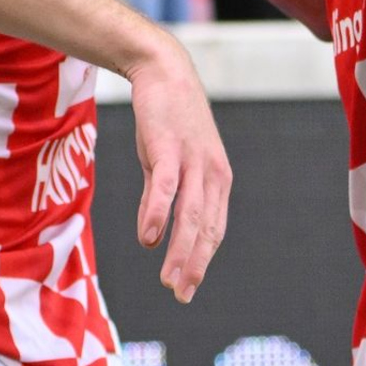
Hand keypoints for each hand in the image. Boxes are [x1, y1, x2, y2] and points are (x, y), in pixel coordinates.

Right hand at [126, 38, 230, 302]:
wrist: (163, 71)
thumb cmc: (168, 117)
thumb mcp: (170, 159)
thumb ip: (166, 193)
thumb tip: (155, 231)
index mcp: (217, 179)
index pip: (214, 230)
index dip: (201, 261)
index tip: (187, 287)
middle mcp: (212, 174)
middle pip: (206, 229)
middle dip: (193, 266)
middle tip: (180, 294)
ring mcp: (192, 161)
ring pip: (190, 215)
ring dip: (180, 251)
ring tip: (169, 279)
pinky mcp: (169, 147)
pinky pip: (165, 187)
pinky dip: (157, 214)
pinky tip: (148, 237)